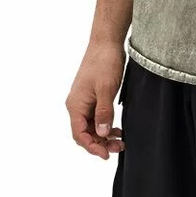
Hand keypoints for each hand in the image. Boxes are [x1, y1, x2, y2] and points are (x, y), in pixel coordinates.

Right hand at [65, 39, 125, 158]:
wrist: (106, 41)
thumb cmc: (104, 62)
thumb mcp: (106, 89)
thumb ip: (103, 112)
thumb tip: (102, 133)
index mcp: (76, 105)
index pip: (79, 134)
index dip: (92, 147)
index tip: (106, 154)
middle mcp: (77, 104)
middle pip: (85, 132)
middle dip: (100, 143)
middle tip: (118, 147)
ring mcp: (84, 100)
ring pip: (91, 126)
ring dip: (103, 135)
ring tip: (120, 141)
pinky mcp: (92, 96)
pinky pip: (96, 116)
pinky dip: (105, 124)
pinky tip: (116, 128)